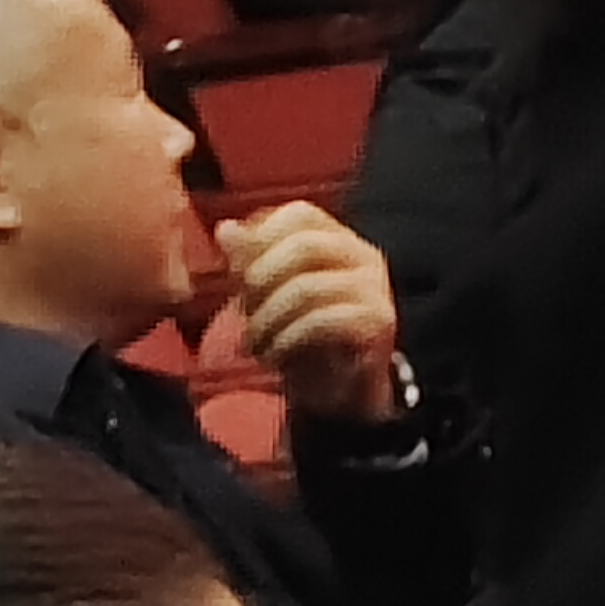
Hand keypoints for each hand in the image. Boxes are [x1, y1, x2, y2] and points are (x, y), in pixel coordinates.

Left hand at [218, 204, 404, 425]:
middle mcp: (363, 257)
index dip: (263, 235)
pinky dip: (287, 339)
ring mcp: (375, 288)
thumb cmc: (301, 338)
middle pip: (305, 244)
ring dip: (268, 319)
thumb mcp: (266, 297)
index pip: (301, 213)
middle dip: (261, 279)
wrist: (337, 392)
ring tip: (253, 343)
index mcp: (337, 241)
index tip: (240, 272)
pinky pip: (325, 320)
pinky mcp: (378, 322)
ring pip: (309, 285)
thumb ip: (249, 262)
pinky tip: (273, 356)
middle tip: (243, 312)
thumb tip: (226, 229)